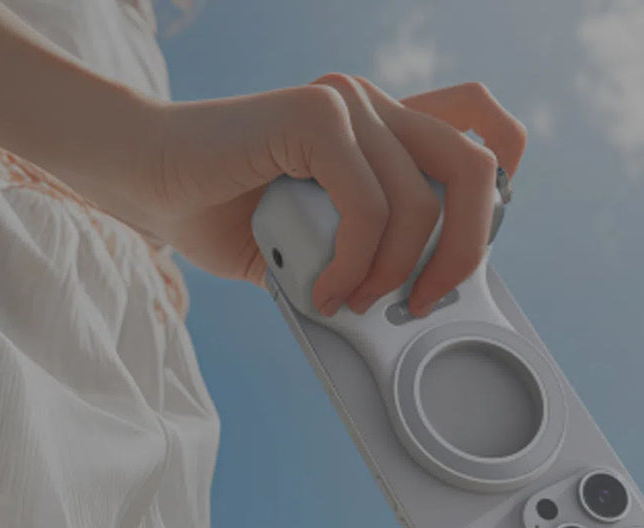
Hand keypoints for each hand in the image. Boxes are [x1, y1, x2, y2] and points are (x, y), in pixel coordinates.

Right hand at [139, 76, 526, 316]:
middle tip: (425, 301)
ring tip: (350, 301)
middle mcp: (373, 106)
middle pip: (476, 167)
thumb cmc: (218, 212)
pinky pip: (370, 205)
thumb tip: (412, 307)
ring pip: (422, 201)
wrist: (141, 178)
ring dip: (393, 273)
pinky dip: (353, 262)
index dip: (502, 181)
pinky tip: (322, 285)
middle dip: (466, 251)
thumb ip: (364, 260)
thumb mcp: (313, 247)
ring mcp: (347, 104)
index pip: (478, 126)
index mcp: (382, 128)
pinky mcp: (315, 114)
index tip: (477, 244)